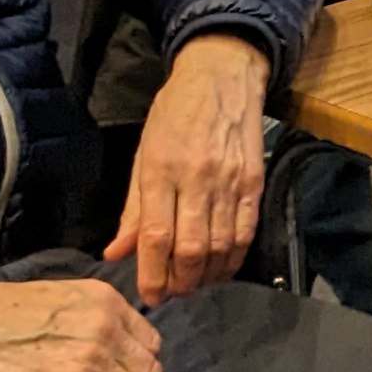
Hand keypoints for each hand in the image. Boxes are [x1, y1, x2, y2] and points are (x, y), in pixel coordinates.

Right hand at [0, 276, 163, 371]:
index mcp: (107, 301)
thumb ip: (104, 316)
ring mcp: (88, 359)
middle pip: (148, 371)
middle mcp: (104, 328)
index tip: (122, 370)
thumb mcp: (69, 295)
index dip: (138, 360)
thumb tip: (129, 349)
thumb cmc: (11, 310)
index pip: (151, 343)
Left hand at [108, 34, 268, 302]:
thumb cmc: (174, 113)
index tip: (149, 296)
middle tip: (172, 292)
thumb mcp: (142, 154)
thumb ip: (132, 210)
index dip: (152, 274)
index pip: (157, 236)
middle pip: (192, 249)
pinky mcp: (254, 182)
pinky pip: (245, 233)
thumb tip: (117, 253)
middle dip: (181, 282)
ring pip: (221, 247)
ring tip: (193, 282)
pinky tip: (220, 267)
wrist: (221, 76)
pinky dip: (233, 259)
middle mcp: (197, 178)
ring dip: (206, 276)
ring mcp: (230, 181)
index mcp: (161, 170)